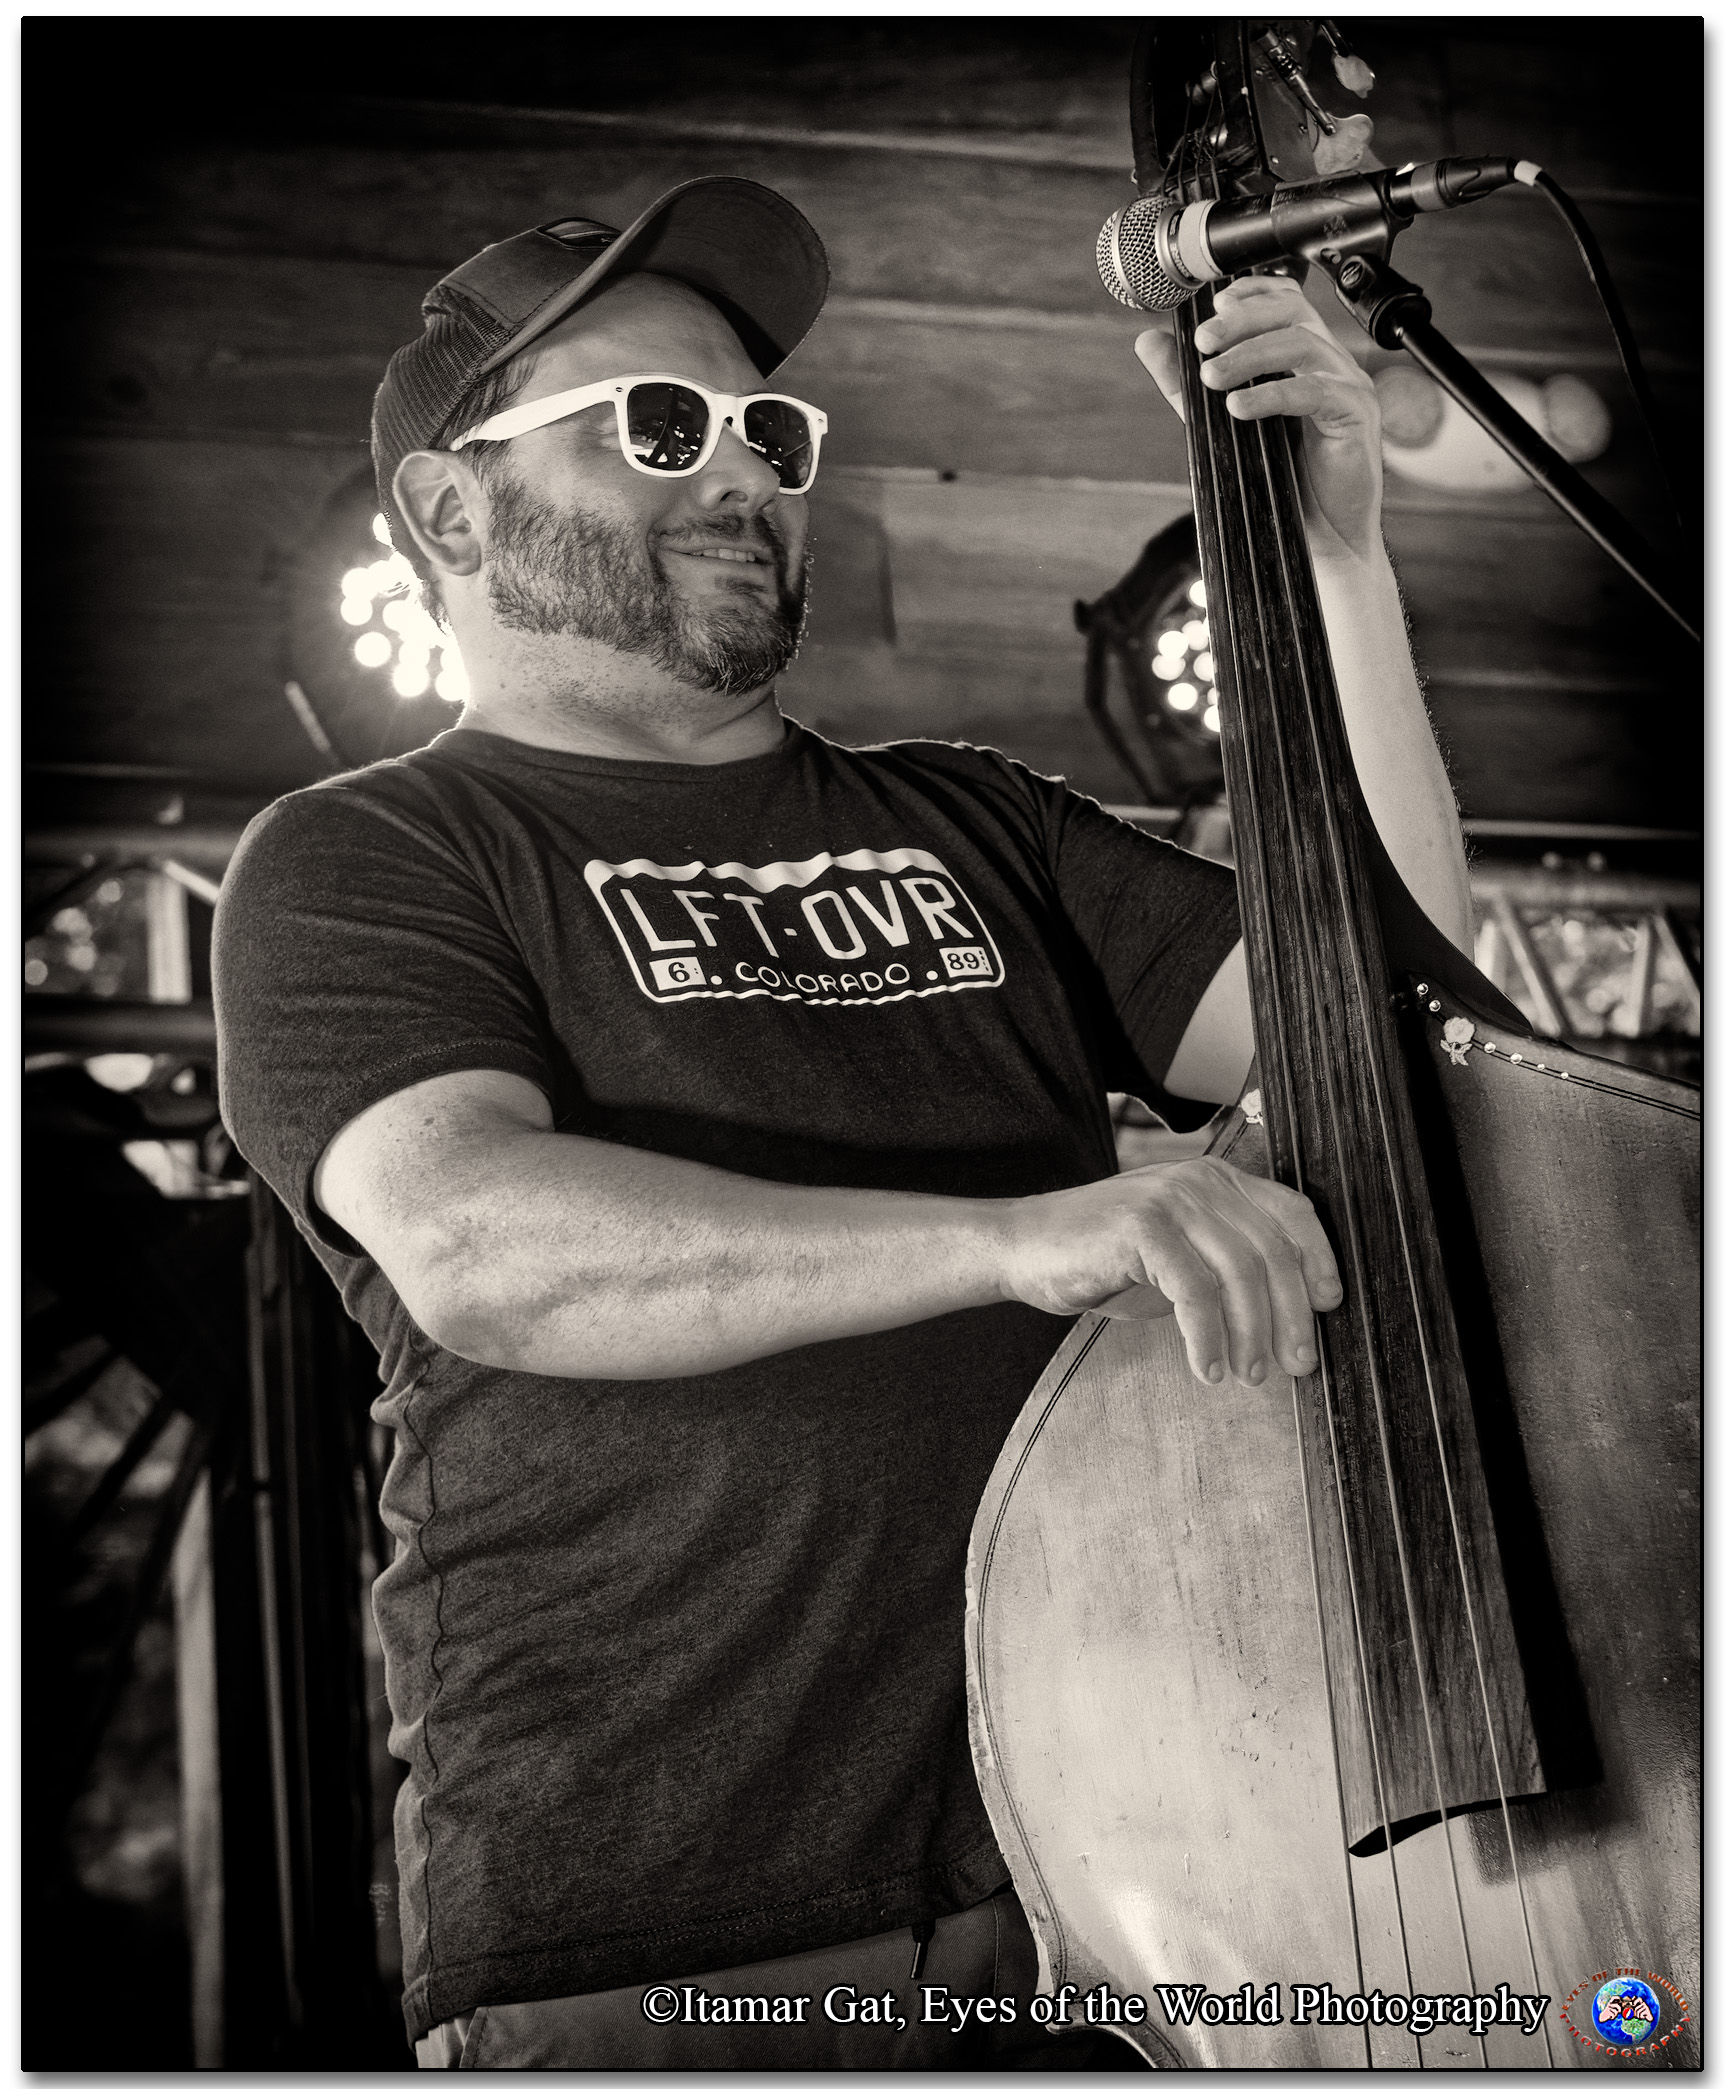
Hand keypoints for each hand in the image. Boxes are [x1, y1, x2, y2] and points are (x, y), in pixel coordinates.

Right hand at [998, 1155, 1343, 1386]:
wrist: (1025, 1247)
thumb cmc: (1102, 1258)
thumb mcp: (1179, 1252)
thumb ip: (1226, 1264)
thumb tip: (1287, 1315)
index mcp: (1215, 1181)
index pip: (1292, 1212)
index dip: (1320, 1260)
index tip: (1328, 1306)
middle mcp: (1199, 1182)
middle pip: (1272, 1251)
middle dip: (1291, 1317)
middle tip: (1296, 1364)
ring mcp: (1170, 1200)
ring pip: (1239, 1275)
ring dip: (1251, 1335)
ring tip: (1249, 1375)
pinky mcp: (1142, 1228)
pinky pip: (1194, 1292)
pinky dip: (1208, 1338)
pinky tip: (1209, 1368)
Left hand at [1134, 273, 1383, 561]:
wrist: (1318, 541)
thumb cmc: (1277, 485)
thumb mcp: (1219, 425)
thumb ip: (1186, 385)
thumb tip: (1148, 341)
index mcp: (1305, 358)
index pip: (1285, 300)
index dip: (1251, 292)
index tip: (1212, 305)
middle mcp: (1330, 364)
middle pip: (1292, 312)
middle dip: (1242, 320)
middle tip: (1202, 343)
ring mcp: (1347, 386)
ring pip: (1301, 345)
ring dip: (1248, 356)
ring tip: (1210, 378)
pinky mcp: (1356, 416)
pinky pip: (1314, 391)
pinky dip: (1271, 394)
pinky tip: (1238, 408)